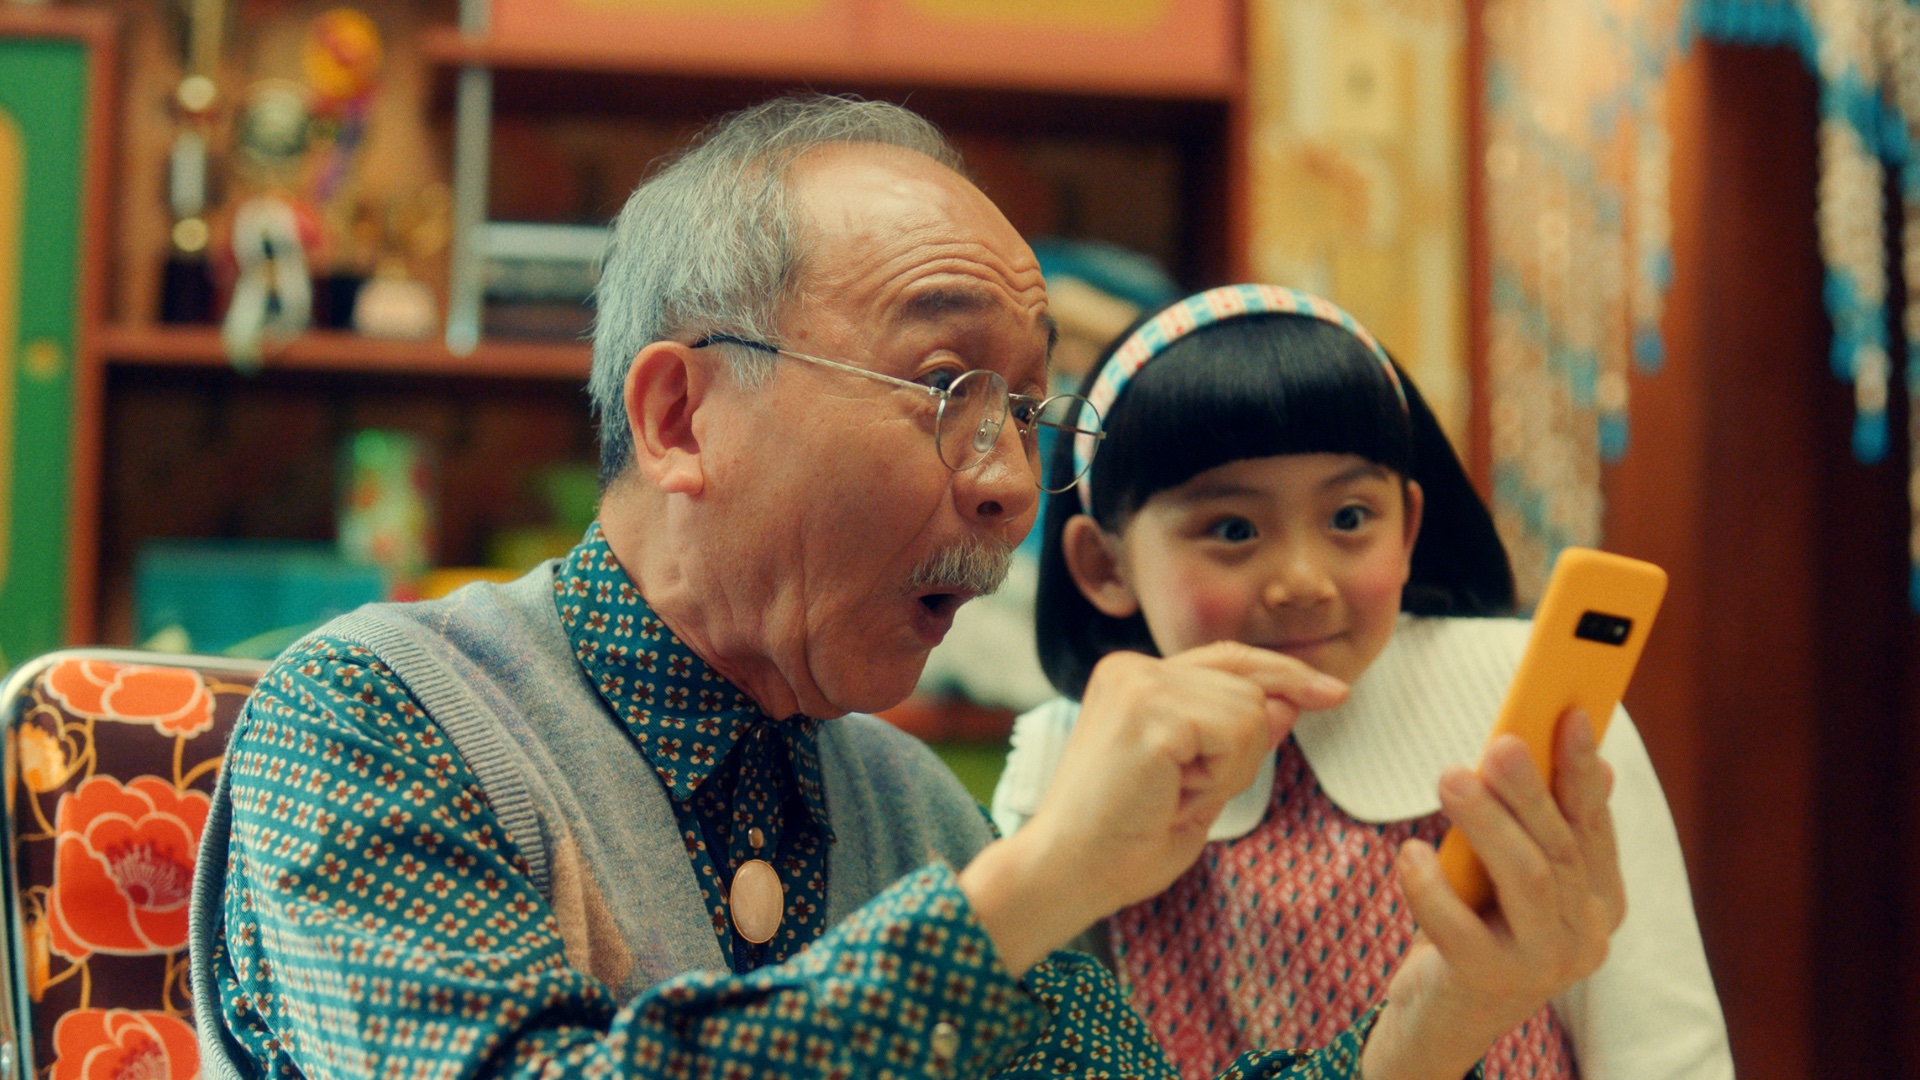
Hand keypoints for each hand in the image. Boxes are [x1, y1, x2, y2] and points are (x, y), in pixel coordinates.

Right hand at [960, 642, 1347, 973]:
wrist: (1065, 874)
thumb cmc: (1123, 843)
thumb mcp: (1198, 785)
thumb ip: (1237, 740)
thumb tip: (1287, 703)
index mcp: (1135, 678)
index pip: (1229, 659)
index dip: (1285, 675)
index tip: (1334, 693)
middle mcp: (1133, 667)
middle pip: (1249, 686)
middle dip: (1242, 753)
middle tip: (1181, 796)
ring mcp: (1139, 683)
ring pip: (1251, 710)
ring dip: (1229, 769)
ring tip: (1172, 797)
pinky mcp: (1150, 710)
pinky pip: (1237, 733)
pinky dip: (1220, 777)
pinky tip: (1171, 797)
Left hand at [1361, 708, 1625, 1079]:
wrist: (1439, 1021)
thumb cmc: (1475, 930)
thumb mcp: (1511, 877)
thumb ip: (1543, 829)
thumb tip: (1590, 759)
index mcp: (1599, 902)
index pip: (1594, 826)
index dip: (1582, 771)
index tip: (1570, 713)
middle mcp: (1585, 936)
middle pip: (1562, 849)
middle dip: (1532, 791)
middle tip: (1500, 742)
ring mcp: (1542, 965)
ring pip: (1528, 879)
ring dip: (1488, 823)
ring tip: (1450, 778)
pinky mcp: (1488, 983)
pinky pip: (1458, 925)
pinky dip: (1429, 883)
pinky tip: (1408, 852)